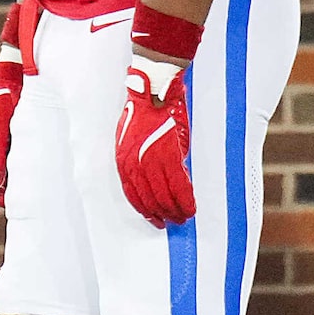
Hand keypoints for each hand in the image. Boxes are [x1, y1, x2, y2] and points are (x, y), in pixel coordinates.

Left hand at [115, 57, 194, 227]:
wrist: (152, 92)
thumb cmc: (143, 111)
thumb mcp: (131, 138)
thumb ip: (140, 159)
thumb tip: (153, 176)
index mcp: (123, 161)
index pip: (132, 194)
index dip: (145, 209)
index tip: (155, 218)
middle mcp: (134, 165)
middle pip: (148, 199)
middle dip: (161, 213)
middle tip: (173, 222)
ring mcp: (151, 162)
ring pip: (163, 196)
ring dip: (174, 210)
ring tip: (183, 218)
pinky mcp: (169, 156)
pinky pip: (178, 185)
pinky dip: (185, 199)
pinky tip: (190, 208)